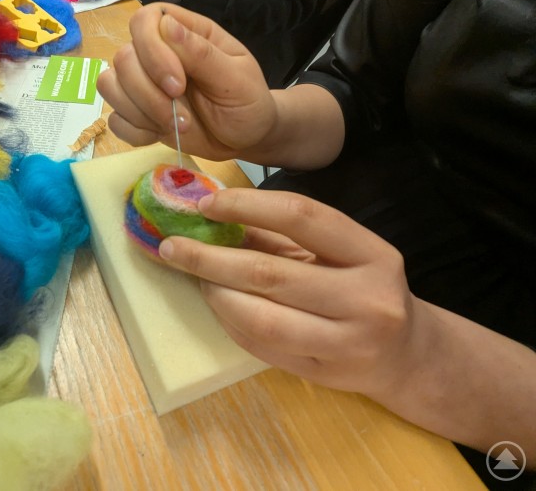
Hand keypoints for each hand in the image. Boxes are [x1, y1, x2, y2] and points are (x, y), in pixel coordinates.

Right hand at [97, 3, 275, 161]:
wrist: (246, 137)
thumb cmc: (247, 102)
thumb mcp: (236, 78)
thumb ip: (202, 53)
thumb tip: (167, 24)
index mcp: (184, 33)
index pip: (143, 21)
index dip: (152, 52)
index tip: (178, 85)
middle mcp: (157, 54)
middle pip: (123, 59)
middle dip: (149, 94)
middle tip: (182, 115)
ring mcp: (143, 84)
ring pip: (110, 86)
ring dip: (140, 113)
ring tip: (175, 126)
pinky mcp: (137, 113)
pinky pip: (114, 119)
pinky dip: (135, 131)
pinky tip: (160, 135)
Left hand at [157, 187, 435, 397]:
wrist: (407, 355)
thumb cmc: (365, 289)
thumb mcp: (340, 253)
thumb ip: (283, 234)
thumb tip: (214, 214)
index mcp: (373, 254)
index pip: (303, 217)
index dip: (247, 205)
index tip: (205, 204)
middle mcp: (366, 299)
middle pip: (270, 273)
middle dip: (211, 258)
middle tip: (172, 246)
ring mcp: (346, 343)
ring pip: (261, 318)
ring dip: (215, 294)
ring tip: (193, 277)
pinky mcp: (322, 374)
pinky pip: (260, 346)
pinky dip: (229, 322)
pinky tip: (217, 303)